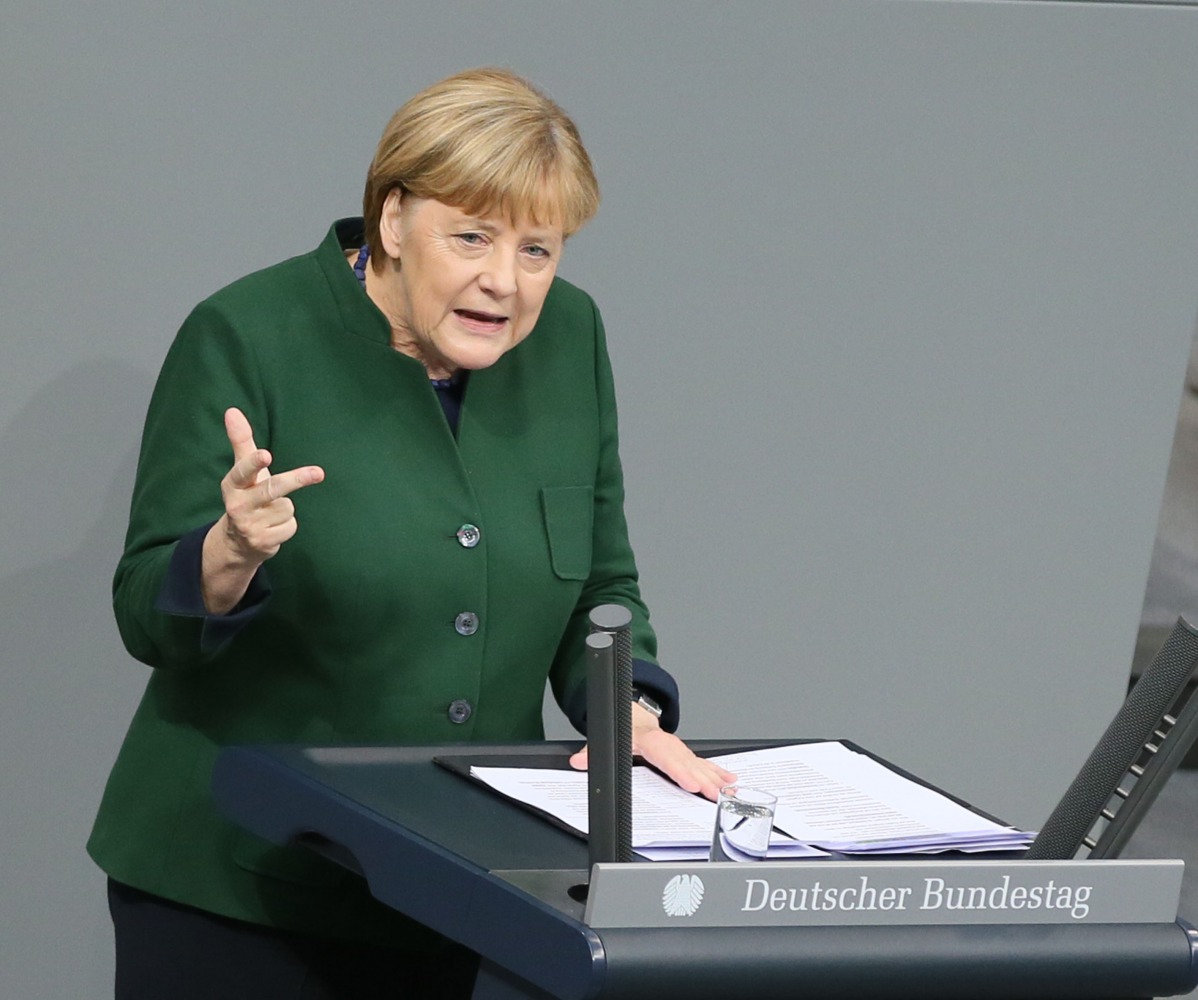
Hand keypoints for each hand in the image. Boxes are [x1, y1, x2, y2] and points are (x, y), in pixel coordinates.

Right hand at [201, 407, 323, 611]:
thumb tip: (232, 410)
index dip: (254, 463)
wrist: (237, 543)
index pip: (243, 471)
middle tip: (319, 472)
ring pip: (287, 508)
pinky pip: (290, 526)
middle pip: (273, 489)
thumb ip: (241, 441)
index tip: (266, 454)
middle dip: (296, 480)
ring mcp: (250, 526)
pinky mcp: (263, 543)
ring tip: (269, 513)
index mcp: (232, 485)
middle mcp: (237, 505)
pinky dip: (287, 526)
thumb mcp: (242, 471)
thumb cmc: (246, 495)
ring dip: (284, 510)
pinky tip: (273, 528)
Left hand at [569, 702, 736, 800]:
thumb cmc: (625, 730)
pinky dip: (718, 771)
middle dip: (703, 779)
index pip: (666, 756)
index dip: (679, 770)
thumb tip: (578, 761)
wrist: (635, 716)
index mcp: (649, 740)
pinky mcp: (685, 754)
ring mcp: (679, 749)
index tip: (691, 783)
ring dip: (714, 777)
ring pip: (698, 763)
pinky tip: (730, 780)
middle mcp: (668, 744)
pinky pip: (703, 762)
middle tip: (715, 795)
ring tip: (726, 791)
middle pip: (687, 763)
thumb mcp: (607, 738)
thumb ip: (592, 752)